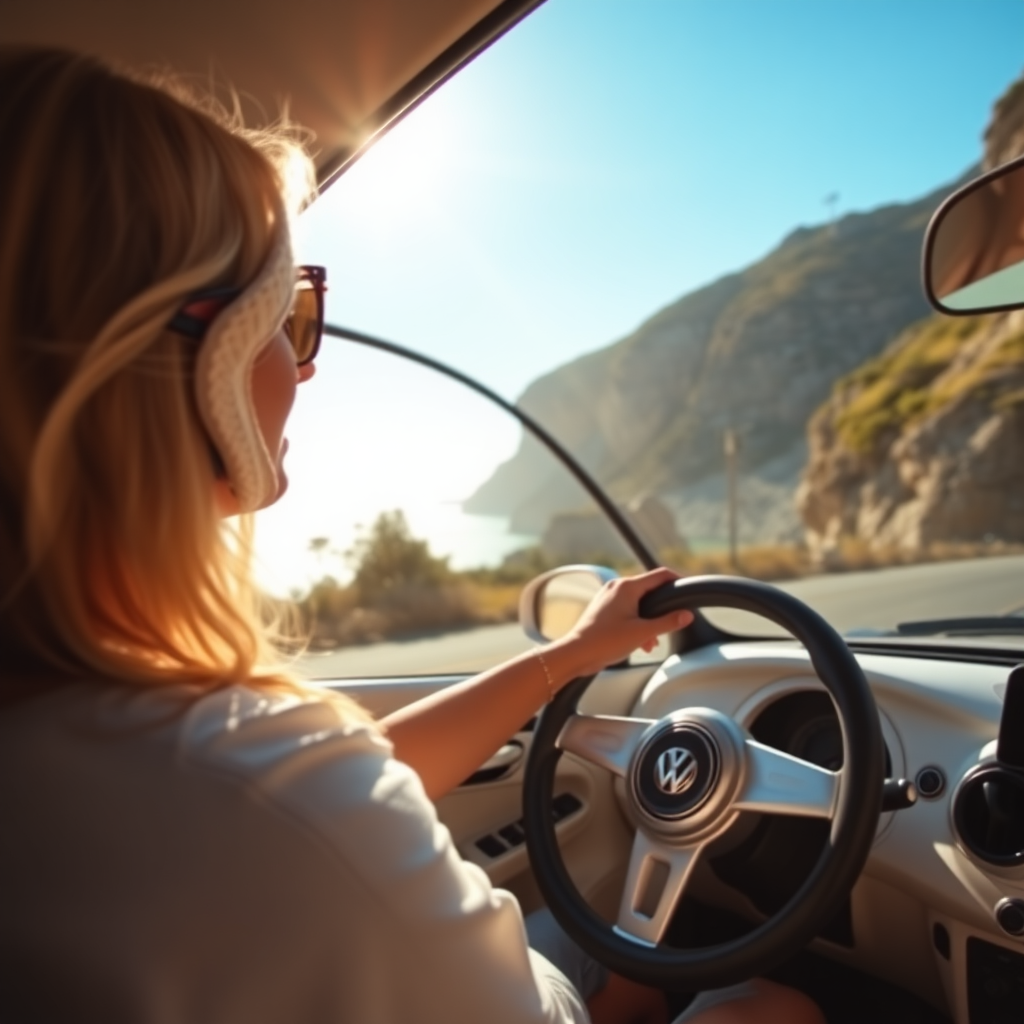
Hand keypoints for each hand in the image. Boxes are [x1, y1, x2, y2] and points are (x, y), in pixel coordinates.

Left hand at [550, 567, 692, 679]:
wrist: (576, 653)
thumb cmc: (605, 641)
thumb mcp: (643, 633)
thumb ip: (668, 622)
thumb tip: (687, 615)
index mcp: (627, 587)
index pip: (660, 575)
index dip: (677, 581)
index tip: (687, 591)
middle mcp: (617, 587)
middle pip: (649, 590)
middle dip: (661, 609)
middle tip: (671, 623)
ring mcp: (608, 596)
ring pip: (638, 603)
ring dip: (648, 620)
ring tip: (651, 641)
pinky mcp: (603, 608)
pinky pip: (627, 609)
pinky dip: (636, 622)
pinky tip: (640, 642)